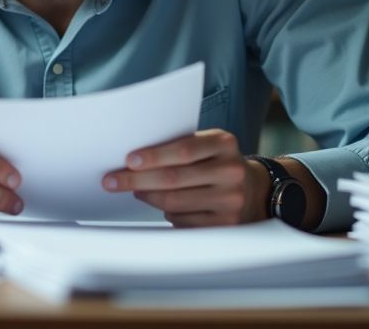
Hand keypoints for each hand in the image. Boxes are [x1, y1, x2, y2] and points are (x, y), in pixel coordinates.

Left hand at [101, 129, 268, 226]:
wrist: (255, 190)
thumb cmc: (218, 163)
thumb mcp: (208, 145)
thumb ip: (180, 146)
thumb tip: (134, 159)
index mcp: (224, 144)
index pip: (184, 150)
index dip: (154, 155)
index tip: (129, 160)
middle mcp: (230, 171)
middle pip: (174, 179)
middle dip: (137, 180)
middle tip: (113, 181)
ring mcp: (230, 201)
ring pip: (174, 202)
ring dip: (147, 196)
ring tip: (136, 190)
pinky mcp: (226, 225)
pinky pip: (183, 220)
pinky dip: (167, 212)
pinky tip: (163, 204)